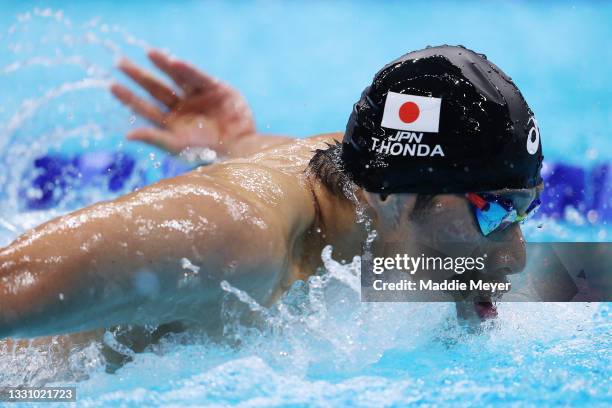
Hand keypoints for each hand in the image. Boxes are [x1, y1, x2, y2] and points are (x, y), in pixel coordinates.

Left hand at [111, 49, 255, 154]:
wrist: (240, 149)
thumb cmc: (209, 154)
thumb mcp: (178, 147)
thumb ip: (154, 138)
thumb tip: (127, 135)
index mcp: (170, 124)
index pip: (144, 108)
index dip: (129, 98)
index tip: (112, 86)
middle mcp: (182, 109)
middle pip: (155, 89)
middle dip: (139, 76)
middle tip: (120, 63)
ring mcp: (198, 97)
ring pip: (176, 77)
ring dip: (162, 64)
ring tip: (148, 53)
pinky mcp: (215, 88)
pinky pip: (198, 76)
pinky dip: (187, 69)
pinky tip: (173, 62)